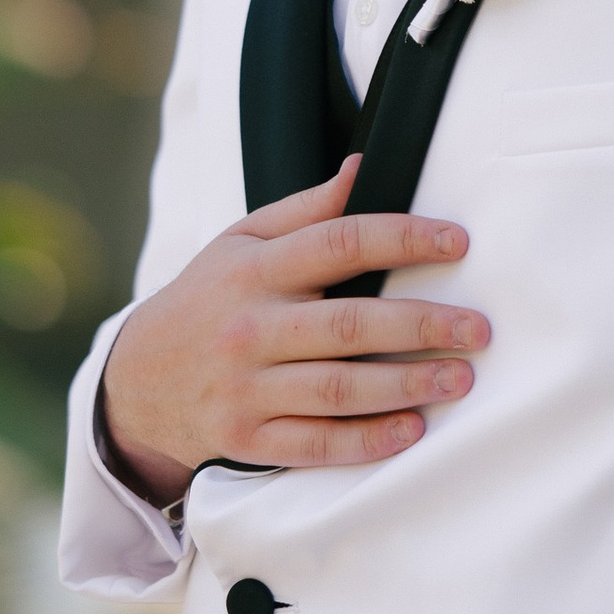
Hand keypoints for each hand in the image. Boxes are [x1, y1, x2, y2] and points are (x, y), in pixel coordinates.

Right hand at [100, 157, 486, 506]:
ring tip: (460, 378)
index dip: (404, 238)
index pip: (339, 243)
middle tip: (478, 328)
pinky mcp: (245, 439)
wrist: (135, 382)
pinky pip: (314, 443)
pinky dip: (366, 440)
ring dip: (406, 384)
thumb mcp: (240, 242)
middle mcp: (251, 328)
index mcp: (255, 269)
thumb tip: (362, 170)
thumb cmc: (206, 301)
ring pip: (337, 388)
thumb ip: (305, 211)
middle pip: (349, 323)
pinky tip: (411, 429)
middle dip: (422, 325)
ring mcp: (246, 388)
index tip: (458, 242)